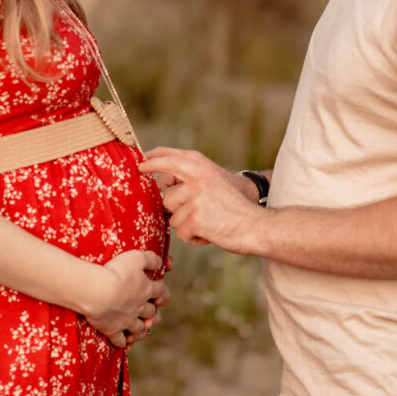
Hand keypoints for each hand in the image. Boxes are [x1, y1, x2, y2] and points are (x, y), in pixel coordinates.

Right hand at [84, 250, 165, 347]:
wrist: (98, 292)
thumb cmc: (116, 272)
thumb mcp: (136, 257)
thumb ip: (151, 259)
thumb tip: (161, 262)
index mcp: (146, 289)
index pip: (160, 291)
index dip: (162, 290)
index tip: (159, 288)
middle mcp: (139, 307)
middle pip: (152, 312)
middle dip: (153, 311)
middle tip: (152, 310)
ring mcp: (126, 320)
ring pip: (139, 328)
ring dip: (142, 328)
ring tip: (143, 327)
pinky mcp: (112, 329)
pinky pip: (120, 340)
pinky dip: (124, 342)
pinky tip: (125, 342)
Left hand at [140, 148, 264, 253]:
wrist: (256, 226)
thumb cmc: (234, 207)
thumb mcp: (215, 182)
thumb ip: (191, 180)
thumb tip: (162, 188)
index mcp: (202, 167)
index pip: (170, 158)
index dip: (152, 161)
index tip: (140, 165)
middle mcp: (197, 178)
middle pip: (165, 193)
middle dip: (172, 207)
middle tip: (187, 212)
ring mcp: (196, 198)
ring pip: (172, 216)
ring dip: (185, 224)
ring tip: (206, 222)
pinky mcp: (196, 218)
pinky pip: (181, 232)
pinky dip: (193, 237)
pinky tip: (209, 233)